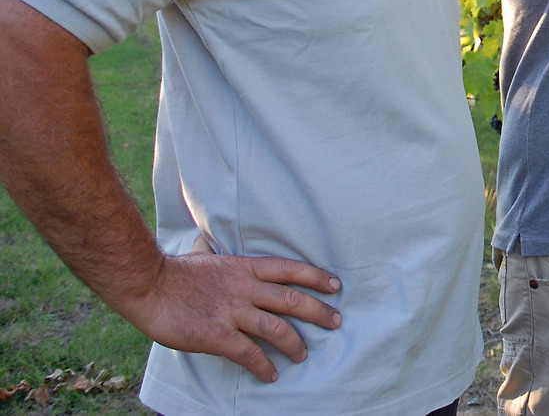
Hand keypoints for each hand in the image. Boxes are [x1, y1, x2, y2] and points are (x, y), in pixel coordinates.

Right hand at [122, 238, 342, 382]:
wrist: (149, 286)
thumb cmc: (175, 272)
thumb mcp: (205, 255)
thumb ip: (215, 251)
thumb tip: (205, 238)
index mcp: (245, 267)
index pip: (290, 270)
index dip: (316, 277)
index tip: (335, 285)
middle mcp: (245, 288)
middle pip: (292, 299)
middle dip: (318, 311)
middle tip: (336, 321)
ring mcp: (232, 312)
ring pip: (276, 328)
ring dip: (295, 344)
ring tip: (303, 354)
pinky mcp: (217, 335)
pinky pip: (249, 353)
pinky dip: (263, 365)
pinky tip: (270, 374)